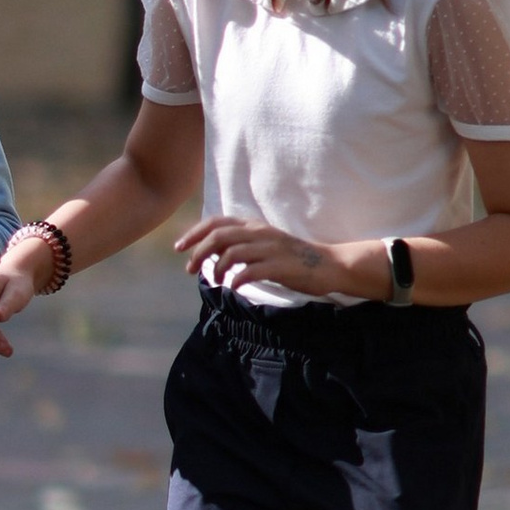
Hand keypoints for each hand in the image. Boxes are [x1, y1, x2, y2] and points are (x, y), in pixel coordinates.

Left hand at [175, 214, 384, 302]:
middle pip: (219, 236)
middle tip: (189, 270)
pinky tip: (233, 287)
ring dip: (217, 268)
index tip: (180, 248)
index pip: (216, 222)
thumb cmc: (293, 258)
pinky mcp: (281, 266)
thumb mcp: (264, 245)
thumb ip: (240, 245)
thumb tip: (211, 253)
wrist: (328, 264)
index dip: (194, 233)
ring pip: (232, 252)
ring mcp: (271, 249)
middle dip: (198, 252)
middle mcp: (260, 233)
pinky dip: (237, 279)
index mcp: (254, 226)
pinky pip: (252, 270)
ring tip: (215, 281)